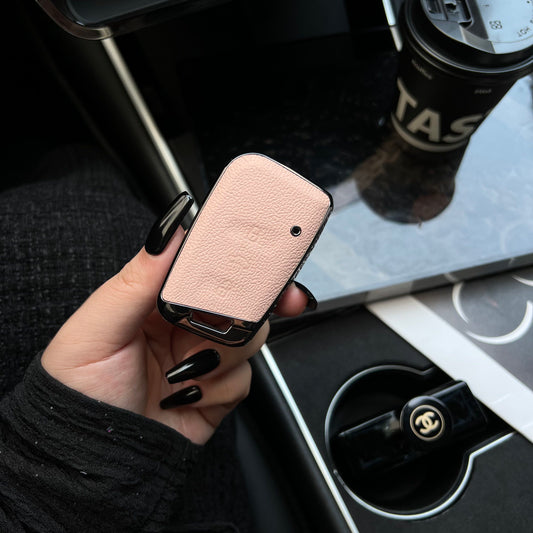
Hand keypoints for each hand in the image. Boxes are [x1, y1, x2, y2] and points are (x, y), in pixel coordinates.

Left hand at [42, 215, 310, 444]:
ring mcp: (204, 357)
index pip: (203, 268)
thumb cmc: (79, 392)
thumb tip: (167, 232)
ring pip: (248, 338)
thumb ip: (135, 280)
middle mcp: (185, 325)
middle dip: (247, 307)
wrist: (94, 460)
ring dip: (223, 356)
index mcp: (157, 300)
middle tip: (242, 316)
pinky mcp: (219, 389)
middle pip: (237, 300)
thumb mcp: (96, 330)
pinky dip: (220, 388)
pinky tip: (187, 396)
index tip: (257, 258)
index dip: (232, 260)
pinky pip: (245, 378)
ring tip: (187, 370)